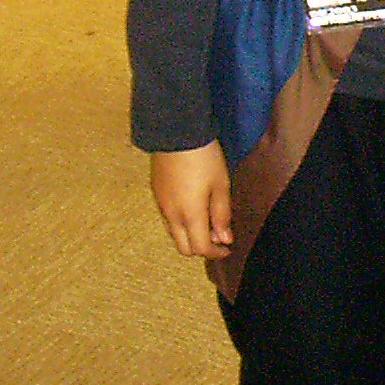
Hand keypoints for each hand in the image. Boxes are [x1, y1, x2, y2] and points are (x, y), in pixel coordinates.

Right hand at [150, 142, 232, 258]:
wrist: (176, 132)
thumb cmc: (204, 157)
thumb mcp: (221, 185)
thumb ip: (222, 214)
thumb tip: (224, 239)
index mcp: (189, 215)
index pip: (200, 248)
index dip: (216, 253)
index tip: (228, 248)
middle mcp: (171, 215)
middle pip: (183, 248)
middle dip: (201, 248)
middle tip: (218, 236)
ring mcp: (161, 205)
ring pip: (174, 234)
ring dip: (190, 235)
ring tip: (207, 219)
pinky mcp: (156, 193)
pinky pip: (168, 218)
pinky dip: (181, 222)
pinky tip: (193, 207)